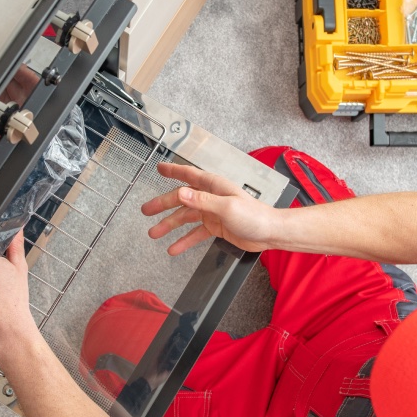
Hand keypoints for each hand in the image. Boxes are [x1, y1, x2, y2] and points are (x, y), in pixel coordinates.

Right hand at [141, 163, 281, 255]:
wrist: (270, 233)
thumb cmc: (254, 216)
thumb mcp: (226, 207)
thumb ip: (202, 201)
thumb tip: (180, 193)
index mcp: (214, 187)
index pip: (189, 175)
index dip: (173, 171)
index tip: (159, 168)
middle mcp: (211, 197)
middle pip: (181, 199)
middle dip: (163, 204)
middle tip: (146, 210)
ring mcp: (212, 212)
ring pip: (185, 218)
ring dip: (169, 225)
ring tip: (153, 233)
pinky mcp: (216, 226)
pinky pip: (195, 233)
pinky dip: (184, 241)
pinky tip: (174, 249)